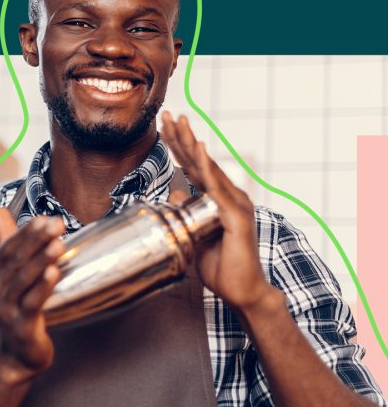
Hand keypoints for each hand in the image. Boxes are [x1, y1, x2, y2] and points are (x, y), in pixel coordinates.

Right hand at [0, 209, 65, 383]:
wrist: (18, 355)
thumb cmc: (19, 309)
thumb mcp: (12, 276)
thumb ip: (9, 242)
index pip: (8, 248)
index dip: (26, 232)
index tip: (45, 217)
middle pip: (16, 260)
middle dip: (37, 239)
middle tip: (57, 223)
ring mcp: (6, 310)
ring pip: (24, 279)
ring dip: (42, 259)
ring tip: (59, 243)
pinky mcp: (21, 326)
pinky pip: (32, 303)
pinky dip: (43, 286)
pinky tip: (54, 272)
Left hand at [161, 111, 274, 312]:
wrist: (242, 292)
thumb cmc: (221, 265)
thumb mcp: (194, 235)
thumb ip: (186, 212)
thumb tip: (175, 192)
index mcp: (216, 200)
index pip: (193, 168)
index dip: (178, 147)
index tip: (164, 127)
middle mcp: (227, 196)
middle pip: (199, 161)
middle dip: (181, 136)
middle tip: (167, 114)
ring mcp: (234, 204)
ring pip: (208, 168)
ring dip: (191, 143)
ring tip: (179, 122)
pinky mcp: (236, 216)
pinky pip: (218, 188)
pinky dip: (207, 168)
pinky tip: (198, 149)